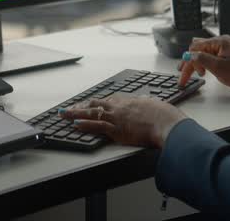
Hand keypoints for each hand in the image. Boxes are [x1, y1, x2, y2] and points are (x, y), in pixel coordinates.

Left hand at [59, 95, 186, 147]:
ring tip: (64, 114)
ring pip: (92, 113)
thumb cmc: (164, 115)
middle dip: (81, 106)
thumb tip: (147, 102)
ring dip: (76, 114)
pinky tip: (76, 124)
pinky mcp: (116, 129)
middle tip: (70, 108)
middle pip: (96, 104)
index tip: (89, 103)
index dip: (96, 103)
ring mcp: (116, 117)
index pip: (108, 100)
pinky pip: (97, 126)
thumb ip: (147, 104)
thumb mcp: (154, 104)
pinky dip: (85, 124)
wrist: (165, 122)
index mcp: (128, 101)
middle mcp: (119, 107)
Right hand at [178, 35, 229, 91]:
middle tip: (184, 76)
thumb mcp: (218, 67)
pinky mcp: (226, 55)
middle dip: (190, 62)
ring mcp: (224, 48)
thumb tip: (189, 55)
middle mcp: (221, 42)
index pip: (196, 47)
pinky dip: (205, 63)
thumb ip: (202, 59)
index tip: (182, 72)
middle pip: (198, 49)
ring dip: (197, 63)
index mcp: (219, 42)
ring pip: (203, 53)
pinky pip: (210, 56)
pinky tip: (204, 71)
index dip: (187, 60)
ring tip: (197, 75)